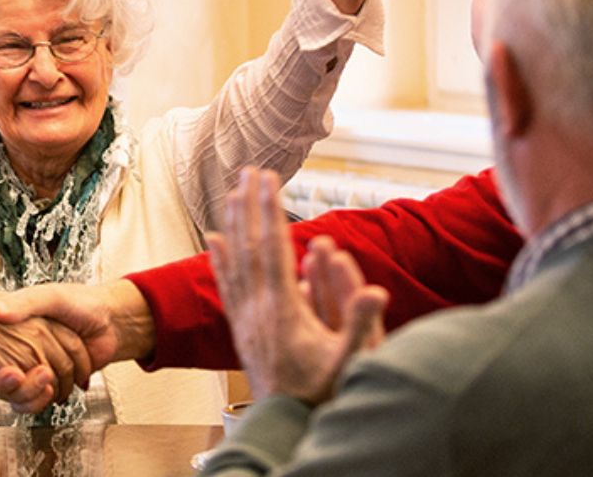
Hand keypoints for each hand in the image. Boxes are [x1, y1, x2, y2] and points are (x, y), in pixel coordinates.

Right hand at [0, 281, 154, 411]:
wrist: (113, 322)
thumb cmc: (81, 303)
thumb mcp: (50, 297)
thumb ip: (24, 304)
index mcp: (11, 326)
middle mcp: (17, 348)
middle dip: (2, 385)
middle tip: (13, 377)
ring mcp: (32, 366)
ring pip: (14, 394)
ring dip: (25, 396)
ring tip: (44, 386)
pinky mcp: (49, 382)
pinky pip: (35, 400)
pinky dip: (42, 400)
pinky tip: (54, 394)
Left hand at [208, 168, 387, 404]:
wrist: (284, 423)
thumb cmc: (319, 393)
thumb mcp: (348, 360)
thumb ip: (360, 324)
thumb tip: (377, 291)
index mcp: (283, 309)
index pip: (274, 248)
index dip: (271, 211)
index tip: (269, 179)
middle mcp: (258, 307)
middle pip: (251, 246)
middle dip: (252, 205)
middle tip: (250, 170)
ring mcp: (247, 316)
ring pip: (235, 260)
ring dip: (234, 223)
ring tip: (232, 192)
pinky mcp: (242, 326)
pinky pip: (227, 283)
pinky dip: (220, 257)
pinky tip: (214, 239)